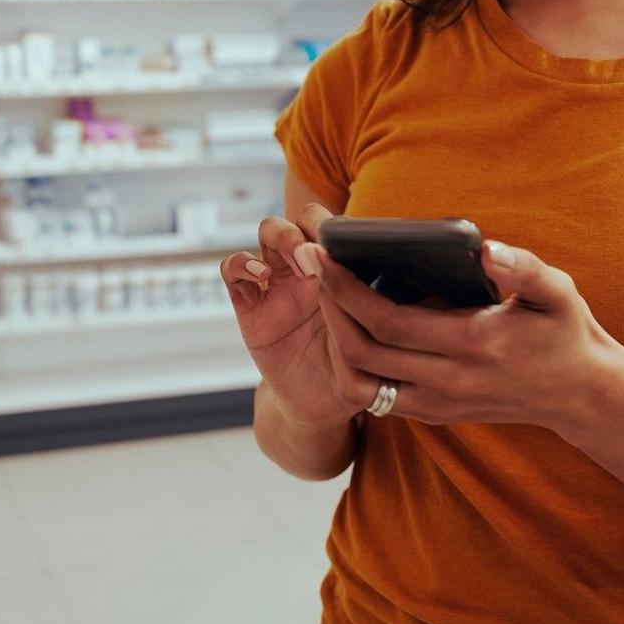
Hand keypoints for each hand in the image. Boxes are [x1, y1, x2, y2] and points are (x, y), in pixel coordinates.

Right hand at [219, 207, 361, 429]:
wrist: (321, 404)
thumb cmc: (356, 369)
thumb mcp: (373, 340)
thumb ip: (372, 310)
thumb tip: (391, 273)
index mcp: (340, 270)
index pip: (337, 226)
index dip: (341, 227)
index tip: (351, 245)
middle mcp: (308, 270)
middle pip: (302, 218)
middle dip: (311, 224)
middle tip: (322, 251)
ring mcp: (277, 283)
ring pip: (269, 230)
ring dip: (282, 234)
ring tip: (298, 257)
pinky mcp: (249, 304)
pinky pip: (232, 269)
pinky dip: (241, 264)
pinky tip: (261, 277)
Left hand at [309, 238, 621, 431]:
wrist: (580, 393)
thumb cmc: (564, 332)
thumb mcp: (558, 292)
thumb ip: (524, 269)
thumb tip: (487, 250)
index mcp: (472, 343)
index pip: (388, 322)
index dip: (347, 292)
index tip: (325, 258)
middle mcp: (448, 381)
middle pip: (363, 351)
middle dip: (329, 307)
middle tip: (312, 268)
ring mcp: (438, 403)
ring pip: (360, 382)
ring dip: (333, 342)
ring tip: (327, 300)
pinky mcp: (433, 414)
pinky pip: (375, 398)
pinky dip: (352, 368)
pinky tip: (349, 331)